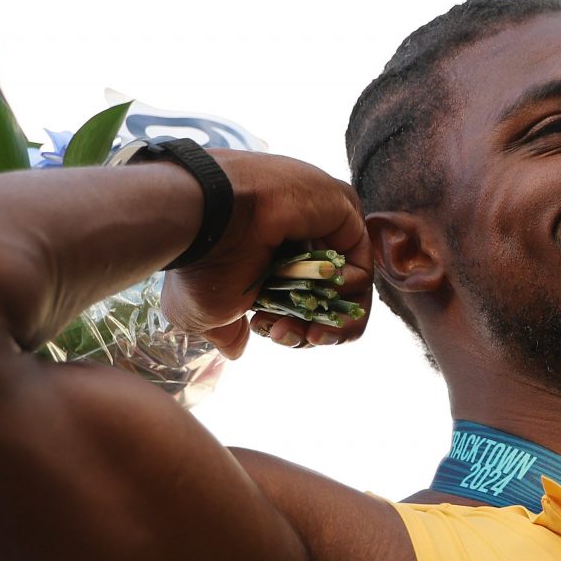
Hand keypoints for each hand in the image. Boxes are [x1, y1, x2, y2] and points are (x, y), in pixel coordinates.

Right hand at [157, 151, 374, 358]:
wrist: (202, 218)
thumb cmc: (199, 263)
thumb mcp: (203, 312)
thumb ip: (225, 330)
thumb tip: (236, 349)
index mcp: (263, 257)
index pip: (296, 301)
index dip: (292, 329)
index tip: (268, 332)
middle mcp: (292, 238)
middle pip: (325, 297)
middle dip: (310, 330)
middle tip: (288, 336)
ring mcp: (318, 222)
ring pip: (345, 286)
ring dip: (332, 319)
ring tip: (309, 331)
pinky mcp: (342, 211)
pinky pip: (361, 266)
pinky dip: (346, 289)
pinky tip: (318, 287)